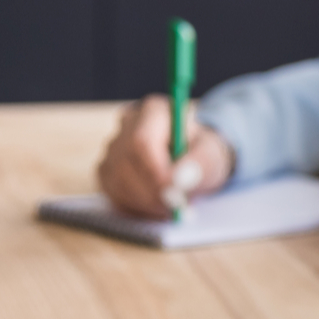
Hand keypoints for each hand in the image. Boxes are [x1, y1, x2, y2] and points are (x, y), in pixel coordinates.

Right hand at [96, 95, 235, 218]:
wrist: (191, 163)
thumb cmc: (201, 155)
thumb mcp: (212, 156)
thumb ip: (200, 165)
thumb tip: (179, 181)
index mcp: (154, 111)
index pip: (142, 142)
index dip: (156, 173)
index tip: (176, 196)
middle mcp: (128, 124)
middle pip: (127, 163)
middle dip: (153, 193)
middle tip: (177, 208)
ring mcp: (113, 147)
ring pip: (117, 180)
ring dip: (146, 203)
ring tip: (172, 206)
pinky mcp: (106, 170)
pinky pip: (113, 192)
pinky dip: (135, 207)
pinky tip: (156, 206)